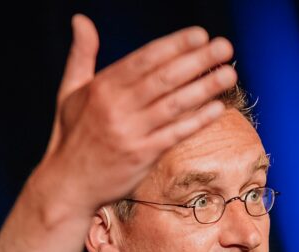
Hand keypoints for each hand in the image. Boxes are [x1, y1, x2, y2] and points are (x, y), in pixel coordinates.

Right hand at [31, 14, 236, 215]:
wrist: (68, 185)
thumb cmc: (72, 136)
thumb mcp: (69, 92)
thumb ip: (81, 55)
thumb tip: (80, 19)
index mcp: (102, 88)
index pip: (144, 59)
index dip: (174, 45)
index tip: (200, 35)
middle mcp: (117, 108)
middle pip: (164, 78)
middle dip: (197, 60)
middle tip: (225, 46)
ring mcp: (131, 133)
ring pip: (174, 105)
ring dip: (205, 88)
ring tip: (230, 73)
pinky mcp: (142, 156)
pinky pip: (175, 134)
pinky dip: (197, 120)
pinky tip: (218, 107)